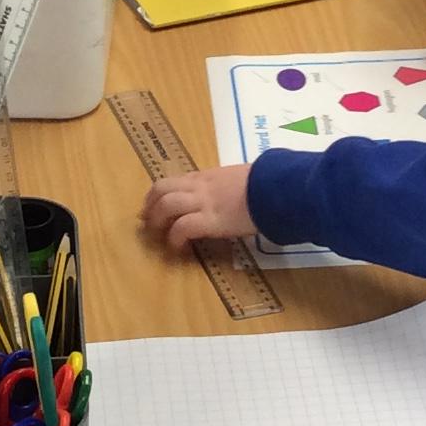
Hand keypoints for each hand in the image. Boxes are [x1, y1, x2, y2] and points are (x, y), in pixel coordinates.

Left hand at [141, 164, 256, 249]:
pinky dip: (175, 238)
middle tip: (148, 221)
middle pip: (162, 188)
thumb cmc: (267, 183)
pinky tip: (178, 248)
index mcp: (208, 176)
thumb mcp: (243, 179)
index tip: (154, 206)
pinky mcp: (211, 220)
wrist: (277, 187)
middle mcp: (200, 186)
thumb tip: (230, 195)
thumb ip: (229, 186)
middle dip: (150, 205)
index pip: (175, 181)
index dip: (159, 194)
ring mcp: (204, 202)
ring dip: (157, 221)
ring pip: (166, 204)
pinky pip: (182, 227)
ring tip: (159, 235)